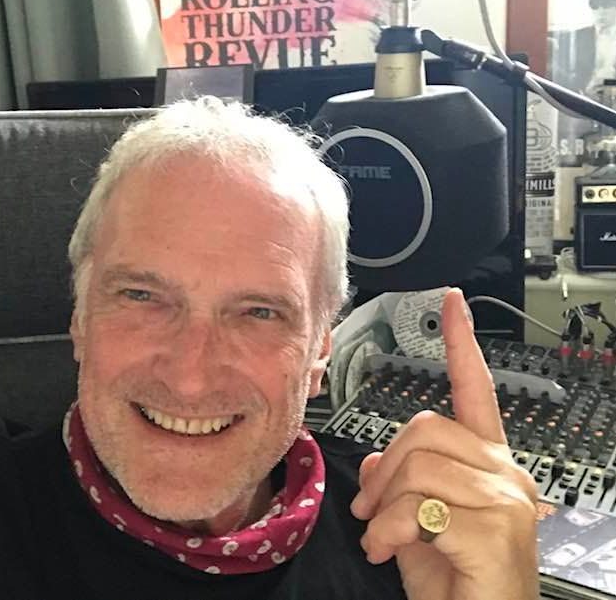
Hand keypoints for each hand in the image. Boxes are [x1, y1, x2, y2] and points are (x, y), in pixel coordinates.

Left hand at [350, 288, 538, 599]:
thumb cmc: (453, 580)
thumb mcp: (413, 524)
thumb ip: (398, 484)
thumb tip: (374, 461)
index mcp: (486, 462)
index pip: (474, 389)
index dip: (461, 343)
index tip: (453, 303)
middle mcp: (504, 471)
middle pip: (424, 426)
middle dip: (384, 467)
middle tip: (369, 508)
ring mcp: (505, 498)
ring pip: (417, 464)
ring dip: (383, 505)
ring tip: (380, 536)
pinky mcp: (496, 529)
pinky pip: (418, 506)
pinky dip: (389, 530)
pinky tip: (388, 552)